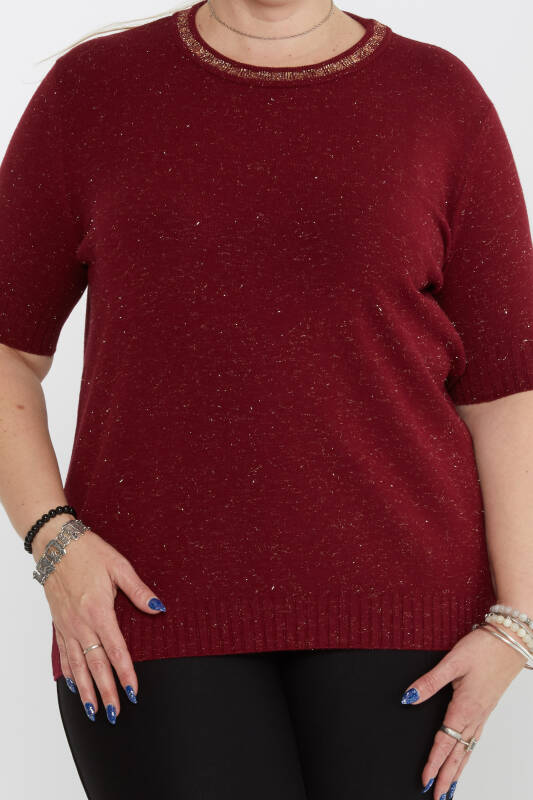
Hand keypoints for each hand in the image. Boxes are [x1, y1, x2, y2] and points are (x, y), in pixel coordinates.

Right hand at [36, 527, 165, 723]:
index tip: (134, 691)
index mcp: (99, 610)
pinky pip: (65, 654)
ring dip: (87, 690)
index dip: (126, 673)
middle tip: (116, 713)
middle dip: (107, 691)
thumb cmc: (88, 551)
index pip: (116, 650)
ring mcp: (67, 625)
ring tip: (95, 711)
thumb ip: (138, 590)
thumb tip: (158, 607)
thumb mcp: (119, 565)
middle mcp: (81, 623)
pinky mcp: (59, 623)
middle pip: (96, 665)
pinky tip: (75, 686)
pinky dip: (70, 673)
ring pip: (78, 665)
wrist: (55, 543)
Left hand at [401, 625, 525, 798]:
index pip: (445, 742)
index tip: (425, 781)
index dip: (434, 763)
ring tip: (450, 788)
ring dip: (458, 769)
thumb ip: (429, 682)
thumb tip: (408, 698)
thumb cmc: (483, 648)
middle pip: (458, 753)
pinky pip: (476, 738)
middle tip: (437, 797)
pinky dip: (469, 754)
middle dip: (447, 776)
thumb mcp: (452, 661)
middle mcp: (475, 715)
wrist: (510, 639)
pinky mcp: (487, 707)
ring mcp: (483, 713)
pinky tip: (465, 758)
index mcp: (464, 707)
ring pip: (469, 749)